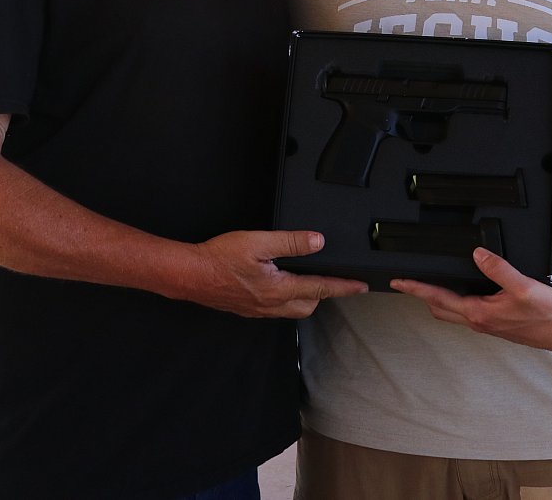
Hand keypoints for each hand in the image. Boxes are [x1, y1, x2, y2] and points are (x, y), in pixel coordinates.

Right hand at [187, 231, 366, 318]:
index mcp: (279, 288)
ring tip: (311, 283)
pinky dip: (287, 301)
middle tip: (336, 281)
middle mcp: (272, 304)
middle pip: (309, 305)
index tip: (360, 287)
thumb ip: (290, 242)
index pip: (321, 288)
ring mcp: (259, 310)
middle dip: (325, 294)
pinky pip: (276, 310)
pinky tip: (281, 288)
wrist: (190, 275)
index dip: (343, 287)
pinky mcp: (248, 309)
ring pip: (293, 310)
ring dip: (306, 298)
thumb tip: (317, 242)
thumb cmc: (219, 258)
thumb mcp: (258, 242)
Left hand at [390, 247, 551, 351]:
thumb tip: (478, 254)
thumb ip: (498, 269)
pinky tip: (458, 291)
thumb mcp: (523, 286)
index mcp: (479, 312)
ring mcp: (486, 324)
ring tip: (425, 285)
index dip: (416, 289)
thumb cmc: (546, 313)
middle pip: (438, 308)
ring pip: (451, 312)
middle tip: (405, 283)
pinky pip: (464, 312)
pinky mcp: (494, 322)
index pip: (438, 298)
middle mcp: (478, 321)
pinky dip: (453, 302)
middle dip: (420, 296)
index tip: (397, 282)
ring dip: (435, 300)